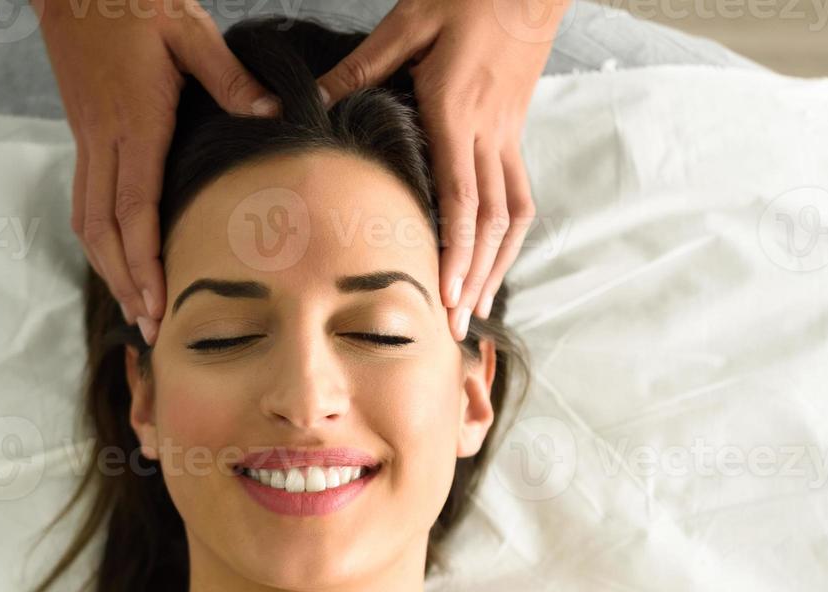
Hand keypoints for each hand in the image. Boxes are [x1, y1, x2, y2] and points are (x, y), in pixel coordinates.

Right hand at [31, 0, 280, 344]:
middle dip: (124, 284)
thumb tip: (271, 115)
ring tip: (130, 307)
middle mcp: (103, 140)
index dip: (144, 263)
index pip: (135, 211)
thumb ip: (229, 77)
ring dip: (107, 269)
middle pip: (105, 231)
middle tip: (147, 327)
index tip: (156, 304)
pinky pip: (83, 199)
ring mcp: (87, 139)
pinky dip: (97, 239)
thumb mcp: (188, 29)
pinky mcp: (83, 132)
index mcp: (134, 123)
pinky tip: (113, 258)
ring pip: (87, 220)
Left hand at [315, 0, 571, 340]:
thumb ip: (360, 68)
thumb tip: (310, 104)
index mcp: (456, 110)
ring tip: (478, 309)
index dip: (454, 250)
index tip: (442, 293)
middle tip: (457, 325)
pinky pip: (518, 194)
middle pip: (487, 220)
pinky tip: (497, 262)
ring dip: (496, 266)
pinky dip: (509, 236)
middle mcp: (488, 133)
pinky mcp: (514, 132)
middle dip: (473, 277)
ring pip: (510, 214)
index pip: (460, 197)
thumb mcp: (407, 22)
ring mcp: (507, 135)